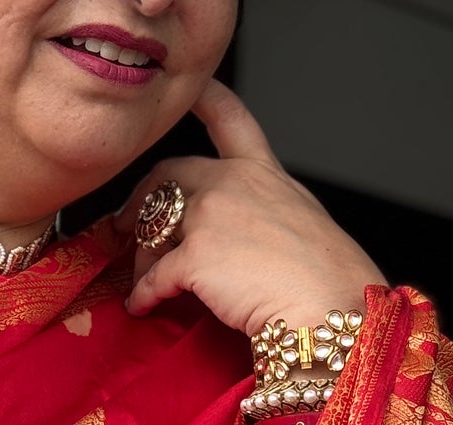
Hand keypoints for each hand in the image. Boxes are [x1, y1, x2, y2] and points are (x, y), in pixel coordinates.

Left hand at [115, 80, 385, 336]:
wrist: (327, 303)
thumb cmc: (323, 275)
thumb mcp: (300, 219)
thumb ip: (262, 210)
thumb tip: (238, 234)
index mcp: (262, 172)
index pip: (230, 118)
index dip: (206, 99)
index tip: (192, 89)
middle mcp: (232, 183)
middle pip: (168, 175)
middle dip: (140, 199)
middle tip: (126, 225)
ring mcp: (210, 216)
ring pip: (154, 228)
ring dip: (140, 257)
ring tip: (139, 281)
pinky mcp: (195, 256)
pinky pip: (152, 276)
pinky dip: (142, 295)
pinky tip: (140, 306)